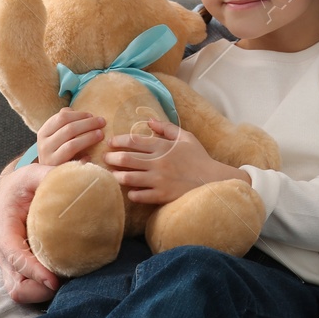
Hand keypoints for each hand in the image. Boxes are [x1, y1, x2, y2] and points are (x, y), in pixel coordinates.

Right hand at [0, 161, 59, 303]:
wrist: (8, 195)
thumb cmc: (21, 186)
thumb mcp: (31, 175)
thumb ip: (48, 175)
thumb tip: (78, 174)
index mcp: (4, 229)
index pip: (14, 256)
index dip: (33, 271)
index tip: (54, 281)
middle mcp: (3, 252)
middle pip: (15, 285)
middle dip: (39, 290)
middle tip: (67, 281)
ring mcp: (9, 264)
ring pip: (20, 292)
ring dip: (43, 293)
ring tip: (68, 281)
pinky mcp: (19, 270)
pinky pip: (28, 289)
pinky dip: (44, 290)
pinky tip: (65, 278)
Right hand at [36, 107, 106, 165]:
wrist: (47, 178)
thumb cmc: (57, 153)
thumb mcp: (56, 136)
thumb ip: (63, 123)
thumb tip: (70, 109)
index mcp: (43, 132)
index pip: (61, 117)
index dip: (79, 114)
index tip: (91, 115)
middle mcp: (43, 144)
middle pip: (68, 128)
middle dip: (88, 123)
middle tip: (102, 122)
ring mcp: (49, 158)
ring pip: (72, 143)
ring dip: (89, 137)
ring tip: (101, 134)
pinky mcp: (57, 170)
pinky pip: (74, 160)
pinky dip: (84, 156)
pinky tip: (92, 154)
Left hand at [105, 119, 248, 203]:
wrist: (213, 180)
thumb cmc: (198, 157)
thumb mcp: (186, 137)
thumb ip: (167, 128)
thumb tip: (149, 121)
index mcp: (163, 146)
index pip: (134, 141)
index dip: (118, 141)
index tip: (110, 143)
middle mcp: (158, 162)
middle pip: (126, 158)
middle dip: (111, 157)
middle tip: (105, 158)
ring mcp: (159, 180)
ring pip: (129, 178)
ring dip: (117, 176)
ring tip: (111, 175)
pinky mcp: (162, 195)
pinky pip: (140, 196)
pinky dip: (131, 193)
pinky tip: (129, 191)